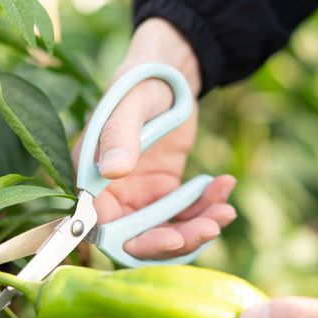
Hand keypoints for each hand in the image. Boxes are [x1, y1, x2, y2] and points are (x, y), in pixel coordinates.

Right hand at [72, 18, 235, 258]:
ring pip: (166, 232)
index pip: (104, 228)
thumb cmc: (140, 84)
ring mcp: (140, 197)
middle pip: (139, 239)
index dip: (135, 242)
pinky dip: (208, 206)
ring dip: (198, 228)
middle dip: (177, 241)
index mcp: (91, 179)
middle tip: (211, 228)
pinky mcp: (166, 193)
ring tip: (226, 211)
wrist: (169, 75)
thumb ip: (119, 135)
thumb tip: (113, 169)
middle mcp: (112, 195)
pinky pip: (186, 214)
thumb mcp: (129, 105)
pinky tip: (224, 185)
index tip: (173, 239)